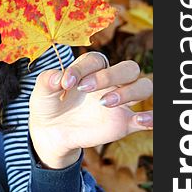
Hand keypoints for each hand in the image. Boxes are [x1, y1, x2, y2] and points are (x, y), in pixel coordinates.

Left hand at [28, 51, 152, 168]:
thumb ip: (47, 81)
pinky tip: (139, 120)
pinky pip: (148, 118)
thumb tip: (57, 78)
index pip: (96, 60)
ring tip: (104, 103)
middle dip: (110, 75)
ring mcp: (120, 102)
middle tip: (85, 89)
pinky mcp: (124, 122)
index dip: (82, 68)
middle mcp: (110, 82)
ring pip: (144, 86)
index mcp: (91, 69)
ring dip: (130, 92)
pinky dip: (150, 117)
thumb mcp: (41, 92)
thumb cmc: (49, 105)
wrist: (51, 132)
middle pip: (129, 68)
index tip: (65, 83)